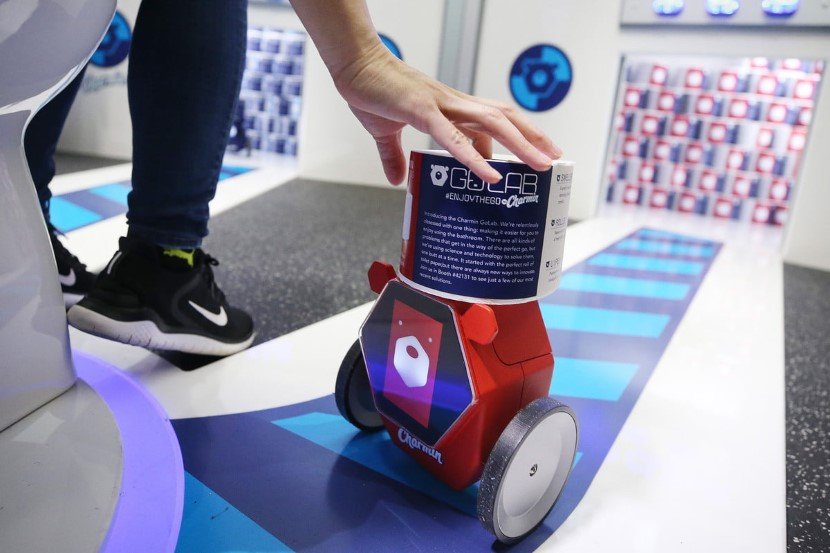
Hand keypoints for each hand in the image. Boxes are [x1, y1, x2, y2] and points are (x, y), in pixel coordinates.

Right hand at [333, 44, 561, 184]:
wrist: (354, 67)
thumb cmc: (373, 92)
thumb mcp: (385, 132)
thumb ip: (394, 156)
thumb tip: (397, 179)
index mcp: (449, 108)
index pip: (492, 121)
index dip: (516, 136)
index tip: (534, 155)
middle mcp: (454, 104)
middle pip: (504, 119)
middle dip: (532, 139)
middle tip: (554, 160)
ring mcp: (441, 106)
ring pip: (492, 124)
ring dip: (520, 145)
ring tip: (540, 166)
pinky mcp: (422, 112)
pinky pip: (454, 138)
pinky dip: (475, 157)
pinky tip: (491, 175)